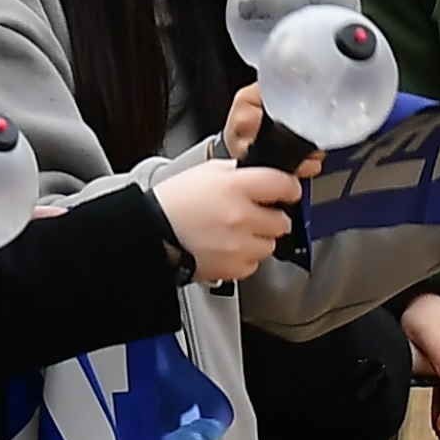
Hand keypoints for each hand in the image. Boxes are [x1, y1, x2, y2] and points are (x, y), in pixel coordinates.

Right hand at [155, 159, 300, 283]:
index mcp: (236, 186)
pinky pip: (253, 265)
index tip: (287, 191)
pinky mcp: (231, 268)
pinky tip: (229, 248)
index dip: (288, 188)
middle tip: (255, 215)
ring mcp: (238, 245)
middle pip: (282, 221)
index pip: (285, 185)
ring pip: (270, 245)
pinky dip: (245, 258)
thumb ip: (239, 172)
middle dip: (271, 217)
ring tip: (238, 233)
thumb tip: (262, 176)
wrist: (150, 233)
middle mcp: (241, 216)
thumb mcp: (208, 171)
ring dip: (259, 239)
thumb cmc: (173, 202)